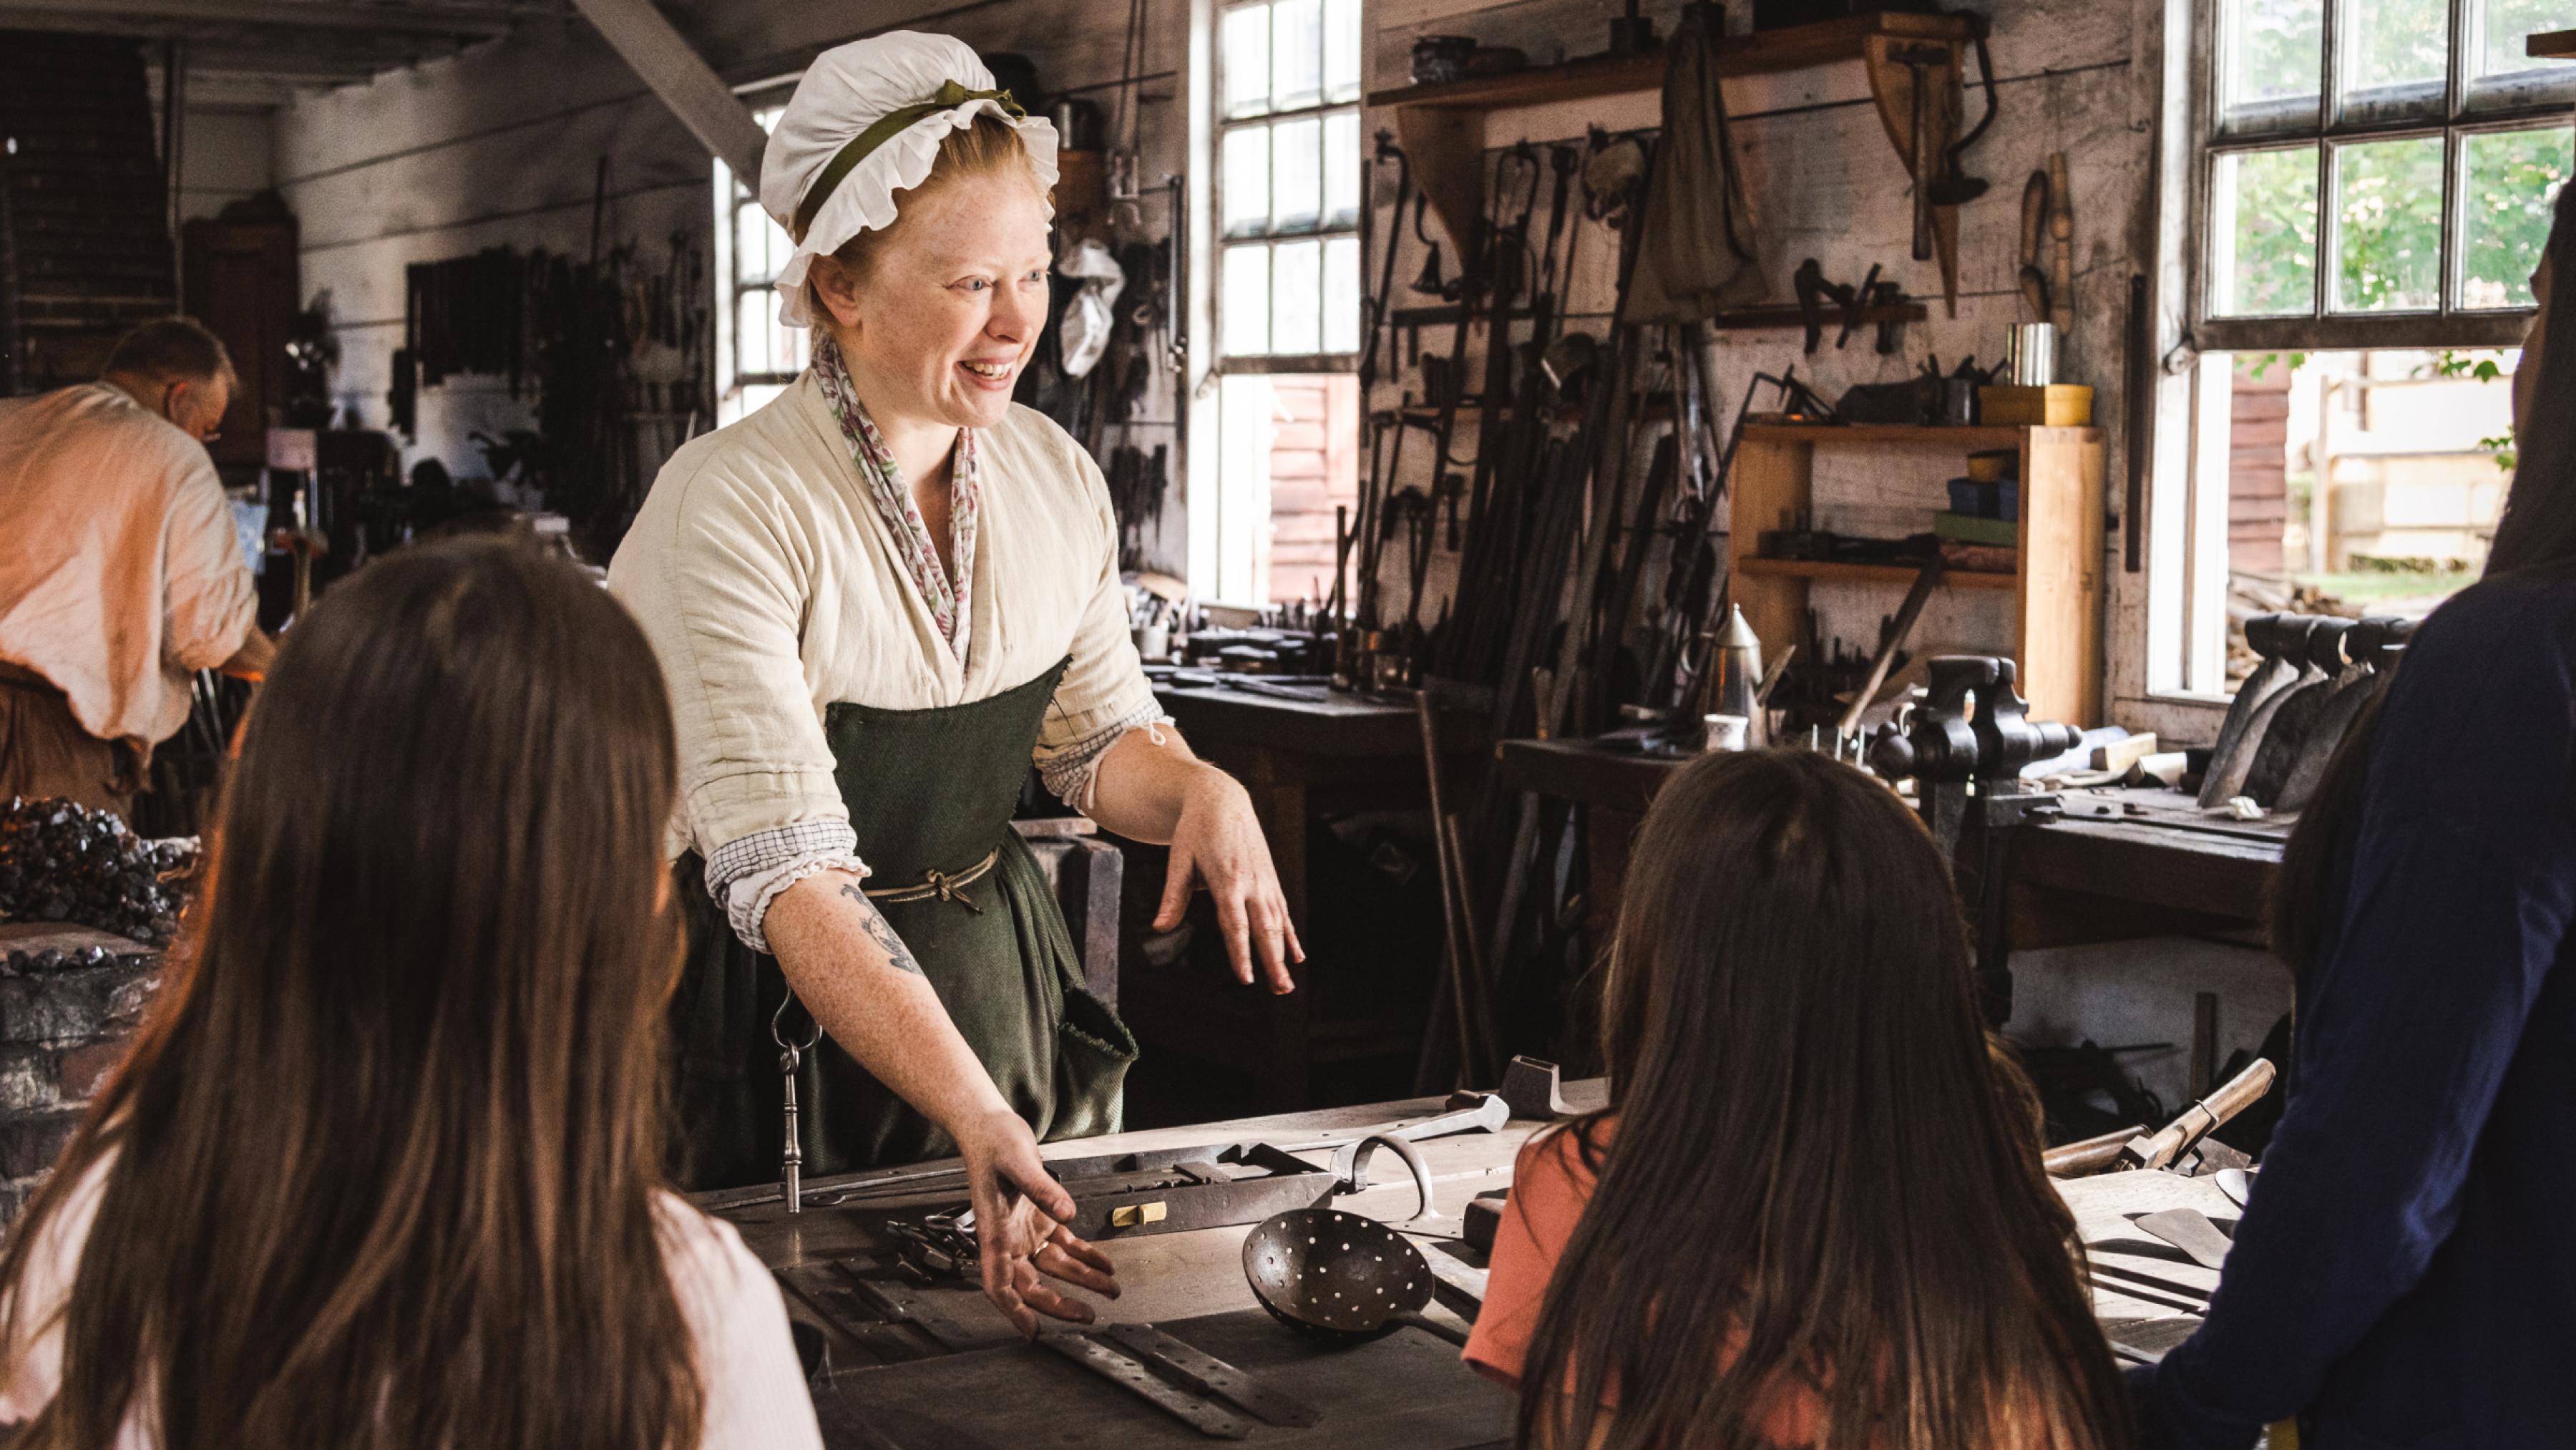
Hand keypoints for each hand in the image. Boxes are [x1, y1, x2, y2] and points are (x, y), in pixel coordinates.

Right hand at [953, 1108, 1118, 1334]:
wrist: (990, 1125)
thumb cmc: (992, 1142)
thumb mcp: (1018, 1162)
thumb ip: (1043, 1189)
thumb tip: (1067, 1214)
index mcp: (995, 1232)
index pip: (999, 1284)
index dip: (1013, 1311)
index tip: (1031, 1331)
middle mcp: (1009, 1238)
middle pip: (1032, 1284)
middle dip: (1060, 1303)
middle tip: (1088, 1315)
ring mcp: (1025, 1230)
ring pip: (1055, 1267)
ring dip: (1082, 1280)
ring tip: (1110, 1290)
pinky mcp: (1039, 1217)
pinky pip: (1064, 1245)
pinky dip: (1085, 1256)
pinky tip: (1104, 1263)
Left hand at [1153, 770, 1302, 993]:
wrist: (1222, 798)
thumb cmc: (1196, 830)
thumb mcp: (1179, 859)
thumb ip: (1173, 896)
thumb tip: (1160, 927)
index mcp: (1227, 879)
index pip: (1234, 924)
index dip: (1240, 953)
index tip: (1246, 979)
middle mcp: (1251, 883)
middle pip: (1264, 929)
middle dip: (1272, 962)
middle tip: (1280, 990)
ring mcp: (1264, 881)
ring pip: (1277, 924)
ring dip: (1284, 955)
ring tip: (1287, 984)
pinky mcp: (1270, 879)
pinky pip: (1282, 911)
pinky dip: (1290, 935)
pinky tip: (1297, 956)